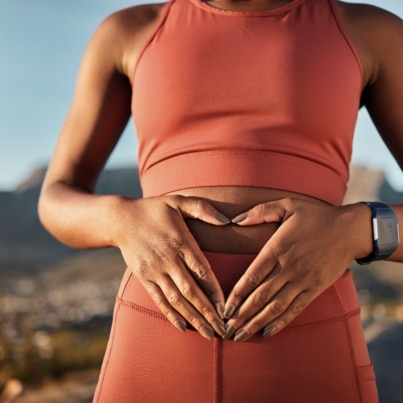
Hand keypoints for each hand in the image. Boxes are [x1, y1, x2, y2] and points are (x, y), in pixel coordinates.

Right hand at [115, 195, 229, 338]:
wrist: (120, 219)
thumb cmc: (154, 209)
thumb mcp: (178, 201)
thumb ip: (202, 208)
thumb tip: (227, 220)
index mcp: (180, 241)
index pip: (202, 270)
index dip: (215, 290)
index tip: (227, 308)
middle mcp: (168, 259)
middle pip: (191, 290)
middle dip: (208, 312)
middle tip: (224, 330)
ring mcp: (154, 270)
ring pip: (176, 299)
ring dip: (193, 318)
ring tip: (208, 334)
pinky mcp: (144, 277)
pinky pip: (158, 299)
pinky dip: (171, 314)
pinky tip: (182, 327)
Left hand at [222, 198, 368, 341]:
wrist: (350, 229)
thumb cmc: (316, 215)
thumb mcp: (287, 205)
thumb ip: (259, 212)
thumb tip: (235, 220)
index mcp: (277, 249)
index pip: (252, 276)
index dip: (237, 295)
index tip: (224, 309)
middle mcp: (288, 268)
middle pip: (260, 296)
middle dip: (241, 315)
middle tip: (226, 330)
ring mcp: (302, 280)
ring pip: (275, 307)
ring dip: (256, 323)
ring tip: (240, 337)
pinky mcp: (315, 288)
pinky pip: (295, 309)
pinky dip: (281, 322)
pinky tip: (268, 332)